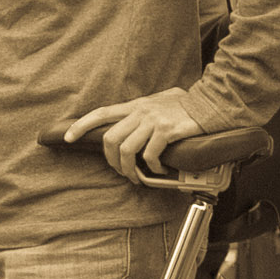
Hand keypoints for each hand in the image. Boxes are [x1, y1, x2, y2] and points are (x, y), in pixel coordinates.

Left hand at [63, 88, 206, 181]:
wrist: (212, 104)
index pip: (101, 113)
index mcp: (137, 105)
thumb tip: (139, 121)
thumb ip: (148, 110)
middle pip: (110, 138)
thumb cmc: (190, 105)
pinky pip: (149, 155)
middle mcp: (141, 111)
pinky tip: (160, 170)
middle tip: (122, 172)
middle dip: (111, 161)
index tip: (67, 137)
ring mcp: (153, 120)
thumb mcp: (163, 101)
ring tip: (138, 176)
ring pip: (126, 149)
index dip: (81, 125)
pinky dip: (152, 168)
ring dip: (129, 169)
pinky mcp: (166, 131)